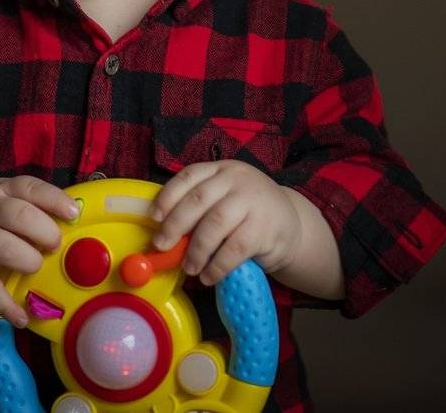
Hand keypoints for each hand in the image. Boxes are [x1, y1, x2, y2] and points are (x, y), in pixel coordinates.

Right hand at [0, 175, 78, 327]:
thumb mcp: (2, 197)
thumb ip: (32, 205)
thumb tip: (75, 220)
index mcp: (2, 190)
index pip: (30, 187)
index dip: (54, 200)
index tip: (73, 213)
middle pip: (20, 216)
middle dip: (46, 232)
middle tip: (54, 245)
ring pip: (4, 247)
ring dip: (28, 260)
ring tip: (35, 266)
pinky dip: (7, 305)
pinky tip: (22, 317)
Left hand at [150, 160, 302, 285]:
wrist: (291, 225)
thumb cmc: (247, 214)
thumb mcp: (225, 199)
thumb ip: (200, 208)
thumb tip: (163, 234)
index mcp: (221, 169)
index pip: (190, 176)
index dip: (168, 196)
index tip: (154, 217)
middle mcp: (237, 179)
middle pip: (198, 199)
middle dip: (175, 225)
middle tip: (162, 246)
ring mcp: (253, 201)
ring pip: (215, 224)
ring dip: (196, 250)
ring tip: (189, 267)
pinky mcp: (265, 228)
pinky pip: (234, 249)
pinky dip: (217, 266)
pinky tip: (209, 276)